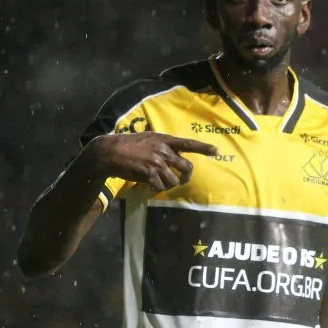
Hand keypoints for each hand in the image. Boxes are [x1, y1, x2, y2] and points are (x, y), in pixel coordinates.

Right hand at [84, 131, 217, 191]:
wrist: (110, 152)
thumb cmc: (128, 145)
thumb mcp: (148, 139)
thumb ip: (162, 146)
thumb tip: (173, 155)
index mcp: (164, 140)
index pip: (188, 143)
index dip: (203, 148)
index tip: (216, 151)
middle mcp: (163, 150)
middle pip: (186, 167)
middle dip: (185, 177)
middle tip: (181, 180)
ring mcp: (157, 162)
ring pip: (174, 180)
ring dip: (168, 185)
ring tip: (158, 183)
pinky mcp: (150, 174)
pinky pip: (160, 187)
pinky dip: (156, 189)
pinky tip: (149, 185)